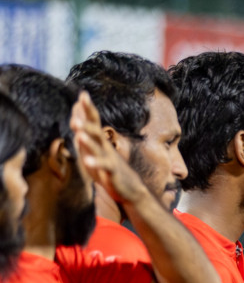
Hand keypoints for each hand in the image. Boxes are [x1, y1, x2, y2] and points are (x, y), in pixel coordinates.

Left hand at [68, 91, 150, 206]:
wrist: (128, 188)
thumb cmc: (107, 166)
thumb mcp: (92, 148)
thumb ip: (83, 130)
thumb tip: (76, 112)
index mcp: (98, 140)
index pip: (92, 121)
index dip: (86, 109)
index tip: (83, 94)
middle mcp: (104, 145)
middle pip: (95, 127)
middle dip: (88, 115)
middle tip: (82, 101)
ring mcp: (108, 158)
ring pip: (97, 146)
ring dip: (88, 139)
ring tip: (78, 133)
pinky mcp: (112, 172)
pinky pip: (103, 166)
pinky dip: (95, 163)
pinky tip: (87, 161)